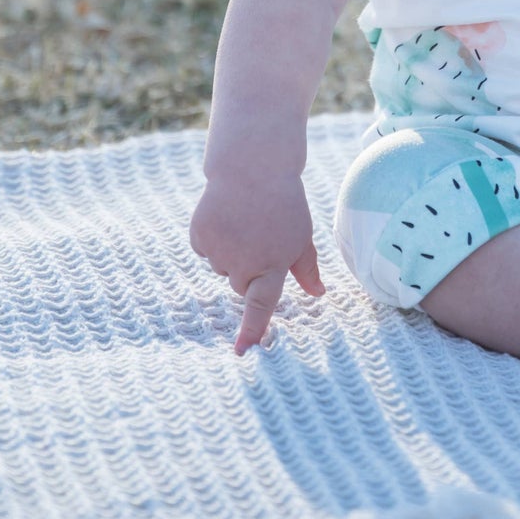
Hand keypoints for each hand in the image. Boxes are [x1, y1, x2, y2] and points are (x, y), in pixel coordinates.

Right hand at [189, 169, 327, 353]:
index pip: (262, 305)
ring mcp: (219, 250)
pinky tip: (227, 216)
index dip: (252, 329)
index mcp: (274, 263)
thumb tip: (319, 294)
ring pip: (222, 268)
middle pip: (241, 285)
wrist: (253, 166)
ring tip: (245, 221)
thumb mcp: (301, 234)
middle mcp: (244, 261)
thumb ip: (306, 268)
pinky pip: (205, 251)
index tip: (241, 351)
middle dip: (250, 268)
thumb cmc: (284, 202)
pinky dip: (213, 238)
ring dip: (231, 253)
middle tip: (260, 236)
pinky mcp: (200, 237)